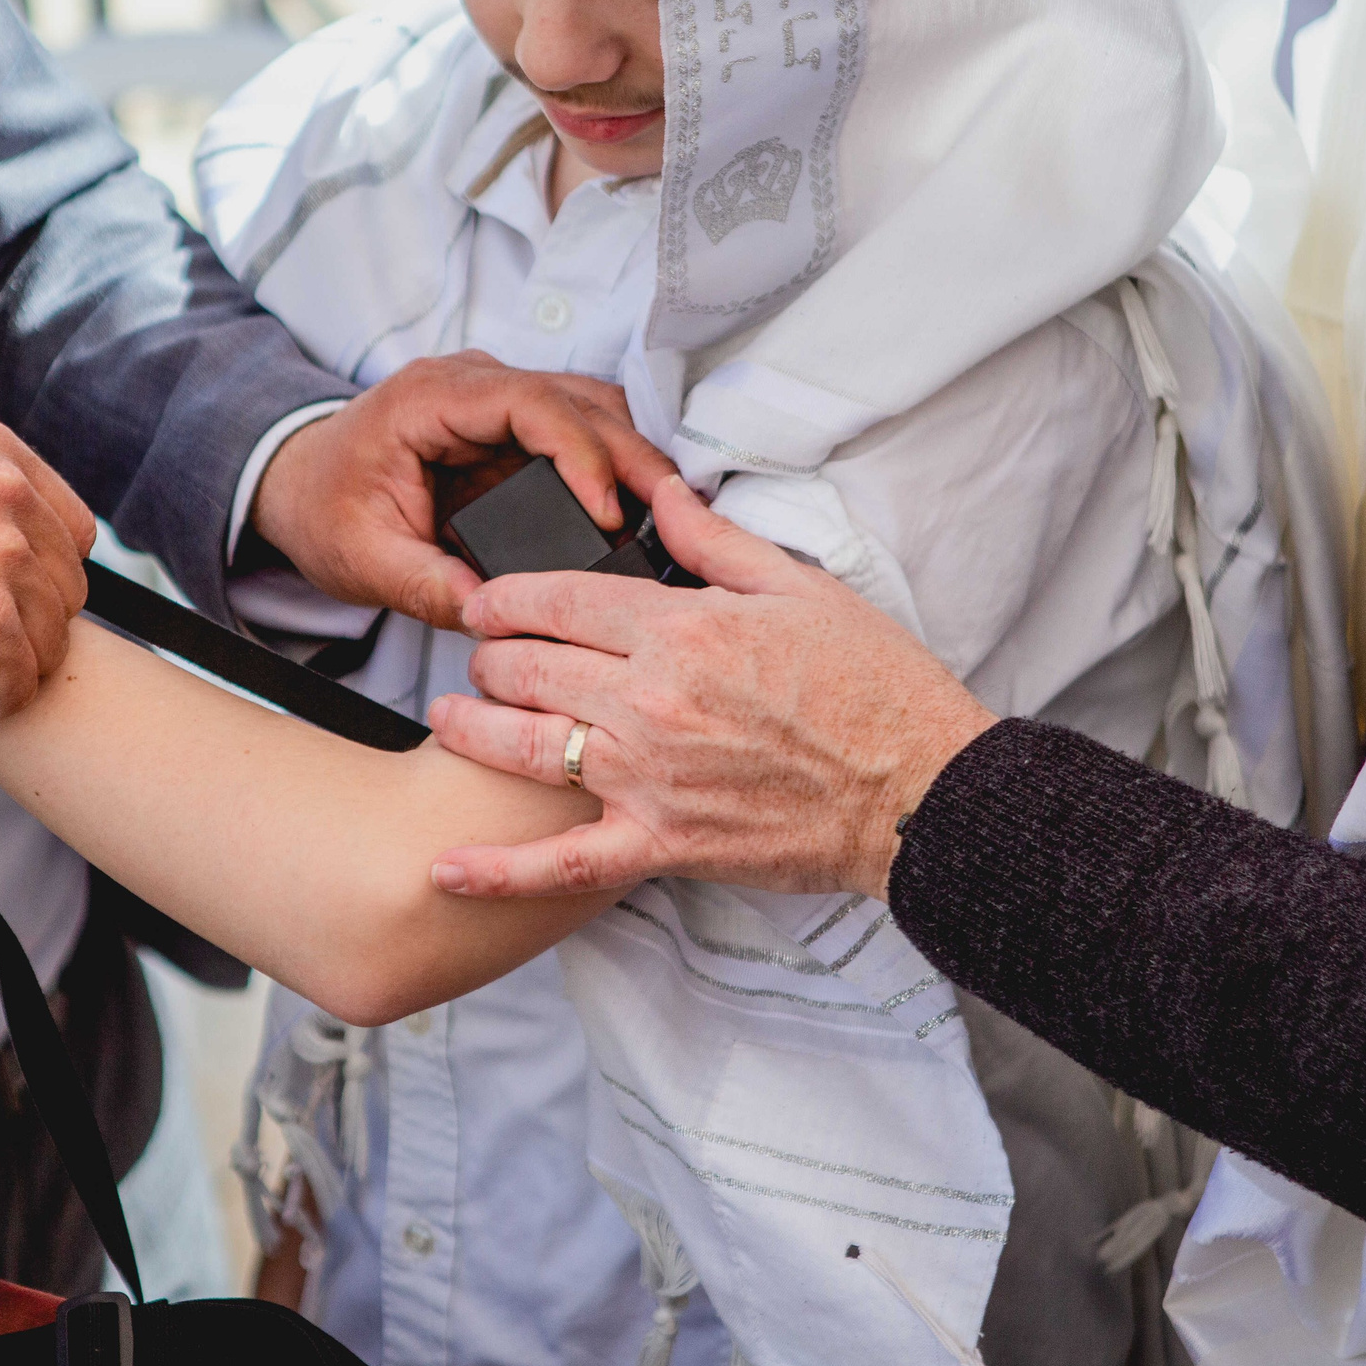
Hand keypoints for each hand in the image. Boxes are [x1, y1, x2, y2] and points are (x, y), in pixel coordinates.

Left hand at [249, 352, 679, 631]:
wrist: (298, 484)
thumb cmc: (322, 508)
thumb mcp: (363, 559)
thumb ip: (426, 585)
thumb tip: (496, 613)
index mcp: (429, 399)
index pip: (529, 403)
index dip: (580, 452)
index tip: (608, 510)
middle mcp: (472, 383)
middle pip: (578, 398)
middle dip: (631, 455)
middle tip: (675, 514)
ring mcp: (498, 399)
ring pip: (592, 408)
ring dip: (632, 458)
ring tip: (670, 517)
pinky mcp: (514, 426)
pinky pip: (581, 432)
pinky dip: (615, 467)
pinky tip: (640, 511)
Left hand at [426, 476, 998, 899]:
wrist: (920, 792)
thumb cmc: (876, 688)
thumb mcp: (802, 589)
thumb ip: (715, 542)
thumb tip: (662, 493)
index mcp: (681, 629)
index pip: (557, 598)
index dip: (505, 595)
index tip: (484, 597)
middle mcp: (649, 700)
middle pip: (527, 667)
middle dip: (489, 654)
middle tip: (480, 654)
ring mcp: (647, 778)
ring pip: (523, 747)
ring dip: (470, 727)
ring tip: (447, 716)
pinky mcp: (660, 845)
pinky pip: (559, 866)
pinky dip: (497, 872)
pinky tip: (444, 868)